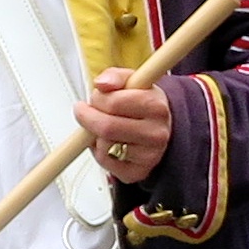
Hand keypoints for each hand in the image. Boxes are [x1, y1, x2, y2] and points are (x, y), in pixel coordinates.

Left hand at [75, 69, 172, 185]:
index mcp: (156, 107)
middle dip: (87, 117)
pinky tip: (108, 143)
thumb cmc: (143, 105)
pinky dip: (98, 152)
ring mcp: (149, 156)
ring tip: (103, 127)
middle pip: (106, 127)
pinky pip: (105, 162)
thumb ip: (115, 76)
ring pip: (104, 145)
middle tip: (85, 112)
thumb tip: (102, 83)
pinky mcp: (138, 172)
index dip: (97, 98)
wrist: (164, 129)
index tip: (94, 97)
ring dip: (94, 135)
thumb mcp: (134, 82)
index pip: (115, 102)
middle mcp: (157, 133)